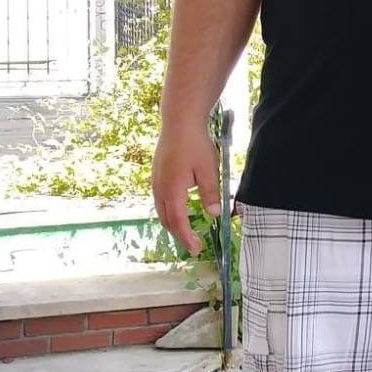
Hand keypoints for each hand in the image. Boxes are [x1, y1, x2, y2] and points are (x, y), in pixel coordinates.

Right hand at [152, 120, 219, 256]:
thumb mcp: (208, 169)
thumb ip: (211, 193)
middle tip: (193, 246)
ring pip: (161, 211)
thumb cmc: (195, 144)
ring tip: (186, 233)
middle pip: (167, 220)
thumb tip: (214, 214)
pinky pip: (160, 201)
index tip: (196, 249)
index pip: (178, 222)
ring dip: (173, 225)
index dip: (187, 238)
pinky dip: (169, 213)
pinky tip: (178, 212)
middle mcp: (160, 189)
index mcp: (173, 190)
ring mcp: (156, 182)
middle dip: (179, 235)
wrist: (179, 122)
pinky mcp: (157, 176)